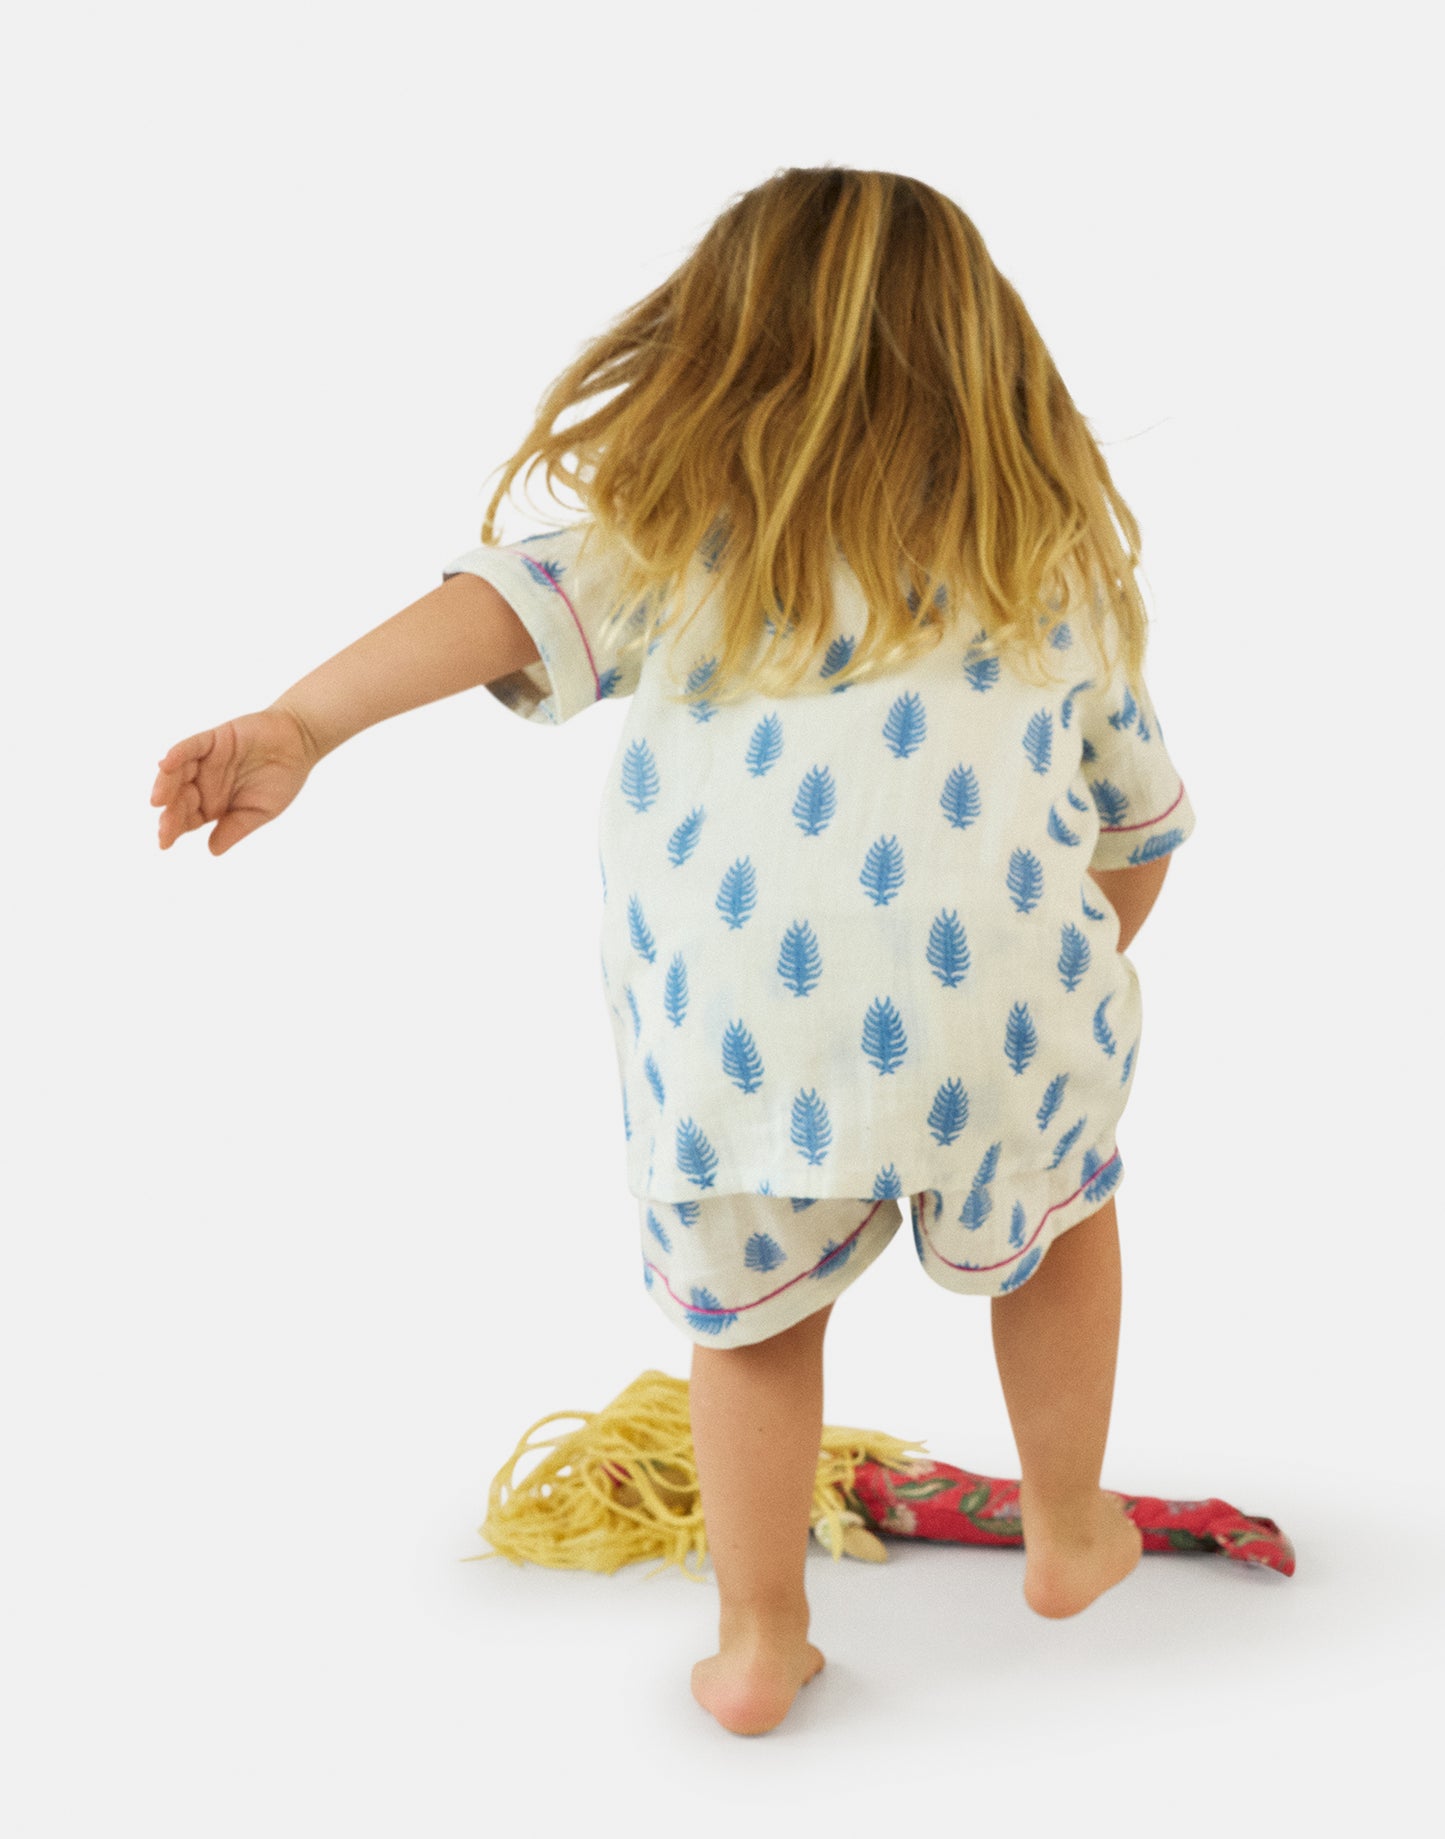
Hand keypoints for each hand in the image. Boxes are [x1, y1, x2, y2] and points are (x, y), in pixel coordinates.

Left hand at [150, 703, 316, 854]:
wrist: (300, 743)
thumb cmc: (281, 778)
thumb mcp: (261, 812)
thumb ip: (236, 828)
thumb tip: (212, 850)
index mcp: (213, 804)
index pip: (187, 819)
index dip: (174, 829)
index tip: (165, 843)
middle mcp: (204, 783)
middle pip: (178, 798)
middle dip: (170, 813)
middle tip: (165, 827)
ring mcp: (206, 760)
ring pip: (177, 773)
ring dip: (165, 785)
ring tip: (158, 800)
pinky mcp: (213, 740)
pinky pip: (190, 746)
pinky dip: (177, 753)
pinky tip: (166, 764)